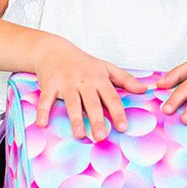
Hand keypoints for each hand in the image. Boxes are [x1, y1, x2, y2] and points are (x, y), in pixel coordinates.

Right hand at [31, 36, 147, 139]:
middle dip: (97, 120)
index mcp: (99, 79)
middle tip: (101, 137)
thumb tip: (144, 90)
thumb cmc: (83, 63)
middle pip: (92, 103)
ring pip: (72, 103)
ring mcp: (66, 84)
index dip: (117, 113)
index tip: (123, 127)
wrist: (55, 50)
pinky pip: (46, 100)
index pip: (111, 98)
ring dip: (75, 119)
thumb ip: (125, 80)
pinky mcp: (50, 85)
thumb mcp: (106, 68)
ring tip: (79, 135)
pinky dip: (43, 111)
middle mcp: (83, 82)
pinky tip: (42, 123)